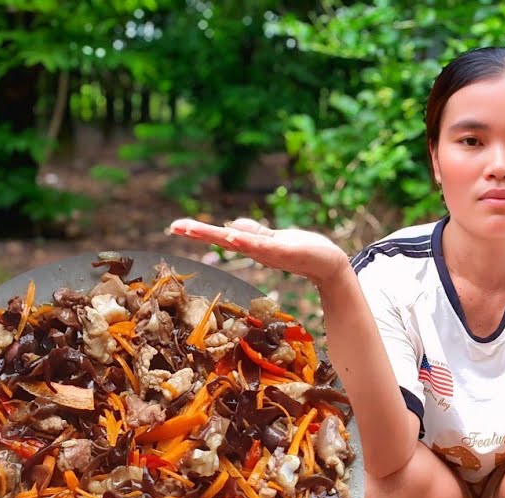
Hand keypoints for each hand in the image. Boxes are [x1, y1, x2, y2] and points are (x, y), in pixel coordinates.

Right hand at [168, 217, 348, 285]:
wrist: (329, 264)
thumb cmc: (303, 251)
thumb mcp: (273, 239)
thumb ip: (254, 233)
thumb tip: (231, 227)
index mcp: (252, 245)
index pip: (221, 236)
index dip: (199, 231)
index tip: (175, 226)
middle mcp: (257, 249)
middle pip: (224, 239)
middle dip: (200, 233)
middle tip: (175, 227)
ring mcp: (270, 251)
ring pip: (240, 242)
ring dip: (219, 236)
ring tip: (196, 230)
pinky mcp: (285, 251)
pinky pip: (263, 246)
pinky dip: (247, 242)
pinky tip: (233, 236)